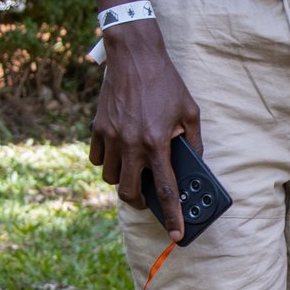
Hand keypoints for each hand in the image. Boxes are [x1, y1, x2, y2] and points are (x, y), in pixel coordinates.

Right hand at [89, 23, 202, 236]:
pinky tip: (117, 155)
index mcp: (157, 143)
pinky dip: (105, 163)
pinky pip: (96, 158)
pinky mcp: (97, 128)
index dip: (171, 215)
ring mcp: (111, 137)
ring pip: (109, 178)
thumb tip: (193, 162)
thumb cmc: (164, 82)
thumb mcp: (189, 111)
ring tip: (133, 171)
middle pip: (128, 192)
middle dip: (138, 202)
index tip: (175, 233)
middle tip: (147, 199)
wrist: (134, 56)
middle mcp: (132, 144)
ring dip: (121, 181)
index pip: (165, 189)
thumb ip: (193, 141)